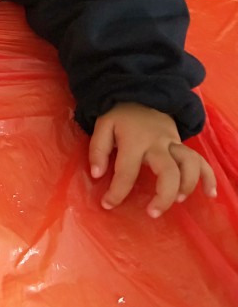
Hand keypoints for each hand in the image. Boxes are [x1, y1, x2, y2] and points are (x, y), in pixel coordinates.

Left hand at [90, 102, 217, 216]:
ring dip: (187, 186)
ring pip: (190, 166)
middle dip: (163, 196)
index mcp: (133, 141)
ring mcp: (173, 144)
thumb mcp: (102, 125)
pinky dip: (208, 177)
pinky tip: (209, 193)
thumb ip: (98, 149)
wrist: (140, 93)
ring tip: (178, 201)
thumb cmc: (120, 115)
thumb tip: (97, 174)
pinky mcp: (183, 144)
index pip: (126, 171)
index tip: (107, 205)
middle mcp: (157, 144)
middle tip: (153, 213)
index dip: (117, 192)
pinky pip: (201, 161)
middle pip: (168, 172)